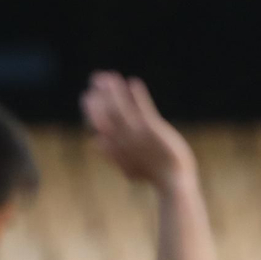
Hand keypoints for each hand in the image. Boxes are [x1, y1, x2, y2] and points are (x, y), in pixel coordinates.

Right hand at [81, 71, 196, 186]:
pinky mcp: (152, 129)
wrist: (172, 183)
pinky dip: (136, 95)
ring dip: (113, 89)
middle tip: (96, 78)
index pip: (95, 123)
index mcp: (114, 148)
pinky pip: (141, 108)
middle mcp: (122, 140)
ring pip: (118, 107)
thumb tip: (94, 142)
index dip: (90, 108)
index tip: (87, 95)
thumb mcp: (127, 167)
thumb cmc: (152, 175)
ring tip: (110, 76)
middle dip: (98, 94)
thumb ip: (110, 154)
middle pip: (103, 112)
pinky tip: (133, 83)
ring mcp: (136, 134)